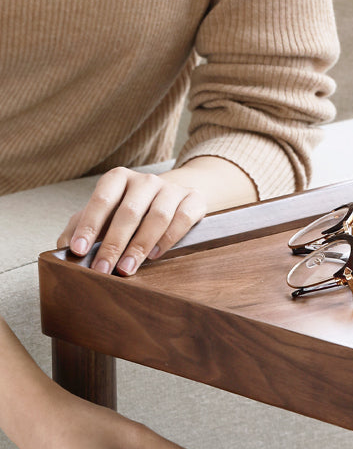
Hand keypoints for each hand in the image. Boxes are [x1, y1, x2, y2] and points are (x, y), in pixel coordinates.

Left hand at [58, 157, 258, 276]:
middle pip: (129, 212)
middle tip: (103, 270)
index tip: (79, 251)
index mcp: (118, 178)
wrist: (175, 198)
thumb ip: (81, 228)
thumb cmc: (134, 211)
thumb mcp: (105, 215)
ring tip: (127, 269)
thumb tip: (62, 250)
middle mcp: (145, 180)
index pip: (101, 200)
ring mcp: (171, 189)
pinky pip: (182, 219)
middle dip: (114, 244)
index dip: (89, 226)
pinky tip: (154, 255)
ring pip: (157, 217)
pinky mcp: (193, 200)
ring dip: (140, 246)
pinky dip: (168, 239)